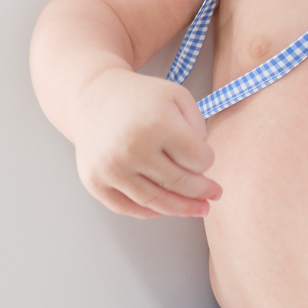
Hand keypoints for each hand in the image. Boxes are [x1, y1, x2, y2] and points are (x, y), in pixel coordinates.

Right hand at [71, 69, 221, 218]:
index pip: (198, 160)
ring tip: (199, 209)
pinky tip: (166, 209)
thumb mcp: (178, 97)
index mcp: (157, 123)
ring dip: (182, 209)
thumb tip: (201, 168)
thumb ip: (198, 128)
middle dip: (202, 192)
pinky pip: (127, 207)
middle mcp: (132, 148)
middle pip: (180, 183)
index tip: (206, 159)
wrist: (92, 96)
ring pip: (156, 201)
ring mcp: (111, 168)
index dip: (207, 161)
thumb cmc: (141, 98)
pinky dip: (150, 212)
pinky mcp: (94, 181)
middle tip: (215, 194)